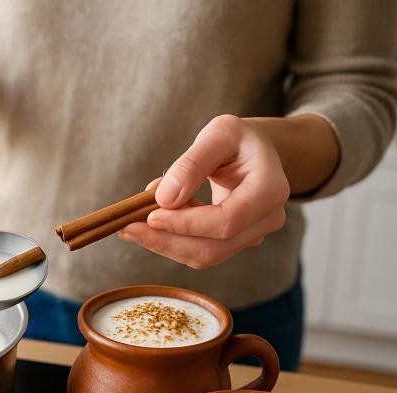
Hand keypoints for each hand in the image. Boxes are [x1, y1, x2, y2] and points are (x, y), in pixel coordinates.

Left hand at [119, 115, 289, 268]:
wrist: (255, 152)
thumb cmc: (238, 139)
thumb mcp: (218, 133)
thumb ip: (192, 163)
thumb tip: (164, 198)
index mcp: (270, 190)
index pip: (225, 221)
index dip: (185, 224)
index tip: (150, 215)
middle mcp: (267, 220)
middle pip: (214, 248)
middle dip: (167, 241)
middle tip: (126, 229)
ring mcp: (253, 235)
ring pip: (205, 255)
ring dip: (165, 244)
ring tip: (133, 225)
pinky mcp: (235, 242)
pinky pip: (201, 251)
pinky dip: (172, 240)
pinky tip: (153, 222)